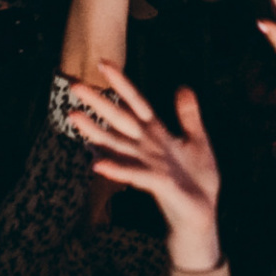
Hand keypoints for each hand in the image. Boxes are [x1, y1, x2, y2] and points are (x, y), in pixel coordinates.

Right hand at [69, 62, 221, 270]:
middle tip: (74, 85)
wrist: (202, 213)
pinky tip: (97, 165)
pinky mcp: (156, 183)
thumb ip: (188, 116)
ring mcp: (147, 164)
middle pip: (119, 119)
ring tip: (73, 117)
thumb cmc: (197, 179)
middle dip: (98, 102)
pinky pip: (133, 174)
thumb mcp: (198, 140)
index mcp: (157, 133)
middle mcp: (146, 147)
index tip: (104, 62)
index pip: (136, 102)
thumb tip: (183, 87)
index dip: (121, 83)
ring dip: (95, 132)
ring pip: (117, 144)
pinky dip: (116, 169)